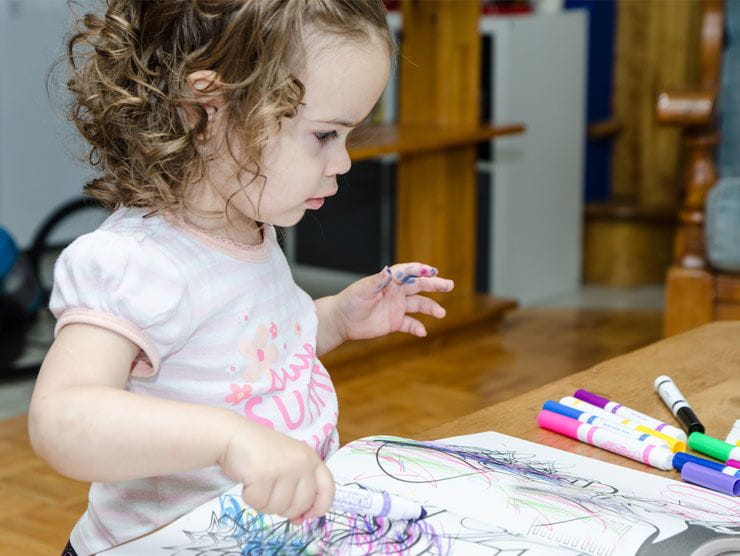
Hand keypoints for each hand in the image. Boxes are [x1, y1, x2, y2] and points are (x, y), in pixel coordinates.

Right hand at [219, 424, 333, 522]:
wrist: (234, 435)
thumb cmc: (260, 452)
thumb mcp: (287, 465)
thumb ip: (298, 488)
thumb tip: (300, 520)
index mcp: (311, 459)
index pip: (328, 489)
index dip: (320, 507)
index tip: (307, 515)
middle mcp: (302, 462)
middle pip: (300, 505)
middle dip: (283, 508)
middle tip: (270, 492)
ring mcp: (284, 468)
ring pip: (278, 508)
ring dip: (264, 503)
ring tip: (257, 482)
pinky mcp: (264, 474)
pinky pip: (258, 503)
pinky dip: (250, 497)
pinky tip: (248, 481)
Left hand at [333, 262, 453, 340]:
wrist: (341, 320)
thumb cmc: (350, 301)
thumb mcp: (363, 290)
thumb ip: (378, 281)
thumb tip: (389, 271)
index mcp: (389, 281)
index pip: (409, 272)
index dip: (421, 271)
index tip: (434, 272)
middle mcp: (396, 292)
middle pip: (419, 286)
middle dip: (435, 285)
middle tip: (449, 285)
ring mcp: (396, 307)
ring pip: (418, 305)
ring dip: (430, 308)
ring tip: (441, 313)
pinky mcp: (394, 322)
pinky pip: (410, 324)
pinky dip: (417, 327)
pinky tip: (422, 332)